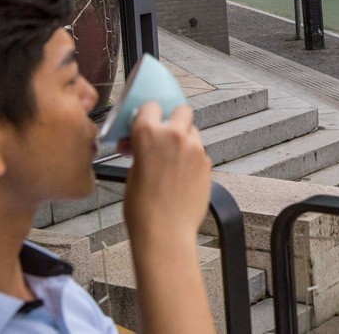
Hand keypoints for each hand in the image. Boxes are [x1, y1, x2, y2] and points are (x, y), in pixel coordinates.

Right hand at [120, 102, 211, 241]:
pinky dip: (192, 158)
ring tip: (173, 161)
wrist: (165, 232)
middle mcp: (174, 136)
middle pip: (181, 111)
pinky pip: (200, 152)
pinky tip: (182, 176)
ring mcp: (195, 149)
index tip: (146, 123)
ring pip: (193, 132)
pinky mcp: (207, 163)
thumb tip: (141, 143)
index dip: (148, 115)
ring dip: (185, 140)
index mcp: (149, 134)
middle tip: (165, 136)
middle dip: (174, 120)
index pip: (151, 106)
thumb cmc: (142, 208)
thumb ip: (141, 149)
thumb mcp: (131, 171)